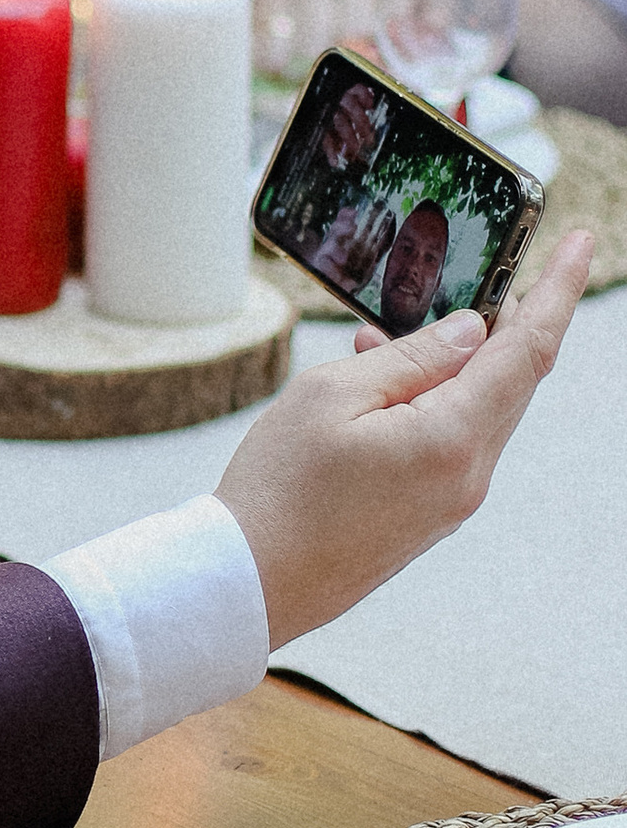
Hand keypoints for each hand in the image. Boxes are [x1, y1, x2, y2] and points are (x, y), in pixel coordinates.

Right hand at [214, 229, 591, 648]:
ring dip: (452, 365)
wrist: (249, 584)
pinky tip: (380, 386)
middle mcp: (469, 475)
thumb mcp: (332, 395)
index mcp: (453, 439)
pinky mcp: (428, 516)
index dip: (557, 292)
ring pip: (478, 411)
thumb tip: (473, 331)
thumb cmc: (279, 490)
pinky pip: (450, 442)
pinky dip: (431, 402)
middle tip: (488, 275)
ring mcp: (452, 503)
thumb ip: (411, 357)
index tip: (578, 243)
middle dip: (504, 324)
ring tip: (386, 336)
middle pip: (511, 381)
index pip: (528, 350)